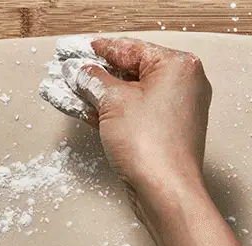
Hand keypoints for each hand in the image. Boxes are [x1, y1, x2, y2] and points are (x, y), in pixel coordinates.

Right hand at [71, 38, 212, 211]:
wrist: (165, 191)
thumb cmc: (151, 145)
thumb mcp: (112, 101)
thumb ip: (93, 80)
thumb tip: (82, 72)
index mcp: (178, 66)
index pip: (132, 48)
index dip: (102, 49)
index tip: (81, 51)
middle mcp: (182, 86)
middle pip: (131, 72)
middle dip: (98, 73)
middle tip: (71, 70)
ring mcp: (175, 111)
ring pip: (130, 95)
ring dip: (99, 94)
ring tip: (69, 89)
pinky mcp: (165, 133)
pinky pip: (133, 114)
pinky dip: (110, 112)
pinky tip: (83, 109)